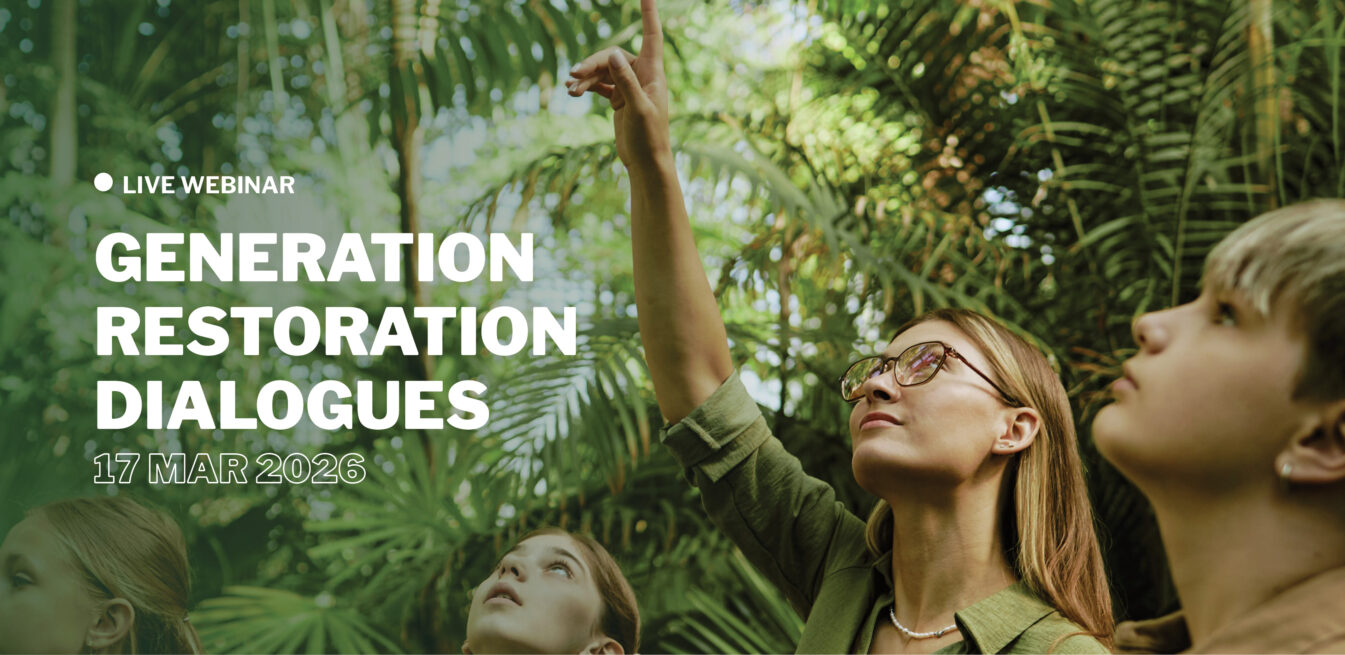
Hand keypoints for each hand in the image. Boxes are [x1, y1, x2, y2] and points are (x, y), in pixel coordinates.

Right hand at [565, 0, 670, 173]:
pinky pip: (600, 85)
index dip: (649, 13)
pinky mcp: (619, 99)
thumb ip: (626, 82)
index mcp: (653, 74)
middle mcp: (642, 76)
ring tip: (569, 89)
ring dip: (586, 78)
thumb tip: (614, 54)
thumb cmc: (649, 138)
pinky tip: (572, 93)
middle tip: (573, 76)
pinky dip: (587, 87)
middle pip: (613, 57)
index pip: (652, 36)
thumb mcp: (638, 109)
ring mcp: (630, 87)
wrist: (646, 163)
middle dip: (592, 64)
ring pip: (603, 71)